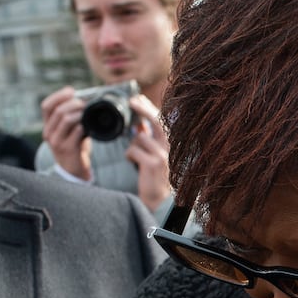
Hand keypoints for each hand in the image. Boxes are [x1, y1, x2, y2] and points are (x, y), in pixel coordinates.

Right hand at [40, 86, 92, 179]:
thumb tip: (85, 97)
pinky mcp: (66, 149)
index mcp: (48, 125)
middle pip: (57, 110)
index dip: (58, 96)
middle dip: (73, 103)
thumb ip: (73, 115)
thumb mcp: (69, 129)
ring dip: (78, 113)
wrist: (73, 169)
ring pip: (65, 119)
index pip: (46, 105)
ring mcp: (56, 141)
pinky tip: (86, 126)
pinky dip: (82, 126)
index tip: (71, 91)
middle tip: (84, 102)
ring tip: (87, 112)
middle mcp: (49, 132)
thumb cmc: (74, 145)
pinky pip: (75, 132)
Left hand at [123, 93, 171, 211]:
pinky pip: (133, 150)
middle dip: (142, 108)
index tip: (137, 98)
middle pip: (155, 121)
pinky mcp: (153, 163)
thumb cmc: (153, 176)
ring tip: (134, 158)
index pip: (160, 119)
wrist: (158, 199)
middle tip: (131, 101)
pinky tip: (132, 163)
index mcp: (169, 143)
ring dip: (132, 146)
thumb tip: (138, 125)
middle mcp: (168, 146)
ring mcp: (162, 154)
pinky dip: (129, 156)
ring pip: (139, 138)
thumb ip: (148, 140)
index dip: (149, 107)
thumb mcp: (152, 155)